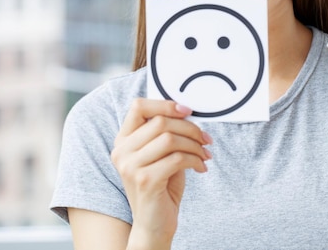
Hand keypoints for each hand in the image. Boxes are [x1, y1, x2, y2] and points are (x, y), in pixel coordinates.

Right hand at [111, 99, 211, 248]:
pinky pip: (178, 158)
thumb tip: (187, 111)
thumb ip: (166, 132)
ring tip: (204, 154)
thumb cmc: (161, 185)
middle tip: (206, 139)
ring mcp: (131, 166)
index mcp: (123, 140)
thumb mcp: (161, 154)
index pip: (138, 106)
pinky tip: (201, 167)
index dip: (165, 104)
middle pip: (161, 122)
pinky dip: (195, 160)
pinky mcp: (145, 180)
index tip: (187, 111)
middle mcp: (121, 151)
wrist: (154, 223)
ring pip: (171, 138)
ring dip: (195, 145)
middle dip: (190, 128)